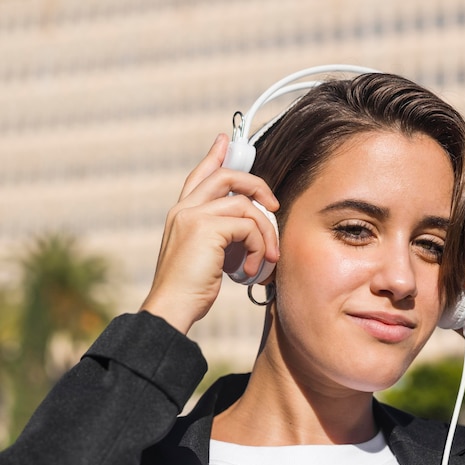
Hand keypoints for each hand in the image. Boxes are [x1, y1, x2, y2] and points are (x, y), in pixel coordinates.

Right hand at [140, 134, 278, 334]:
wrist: (172, 307)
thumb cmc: (189, 290)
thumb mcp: (204, 256)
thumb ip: (219, 237)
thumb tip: (247, 230)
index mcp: (181, 213)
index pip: (201, 175)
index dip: (215, 156)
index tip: (226, 140)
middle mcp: (185, 209)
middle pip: (228, 177)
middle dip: (258, 186)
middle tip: (275, 205)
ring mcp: (193, 216)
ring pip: (246, 205)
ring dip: (265, 233)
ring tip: (266, 260)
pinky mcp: (207, 229)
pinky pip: (248, 226)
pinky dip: (258, 248)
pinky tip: (251, 270)